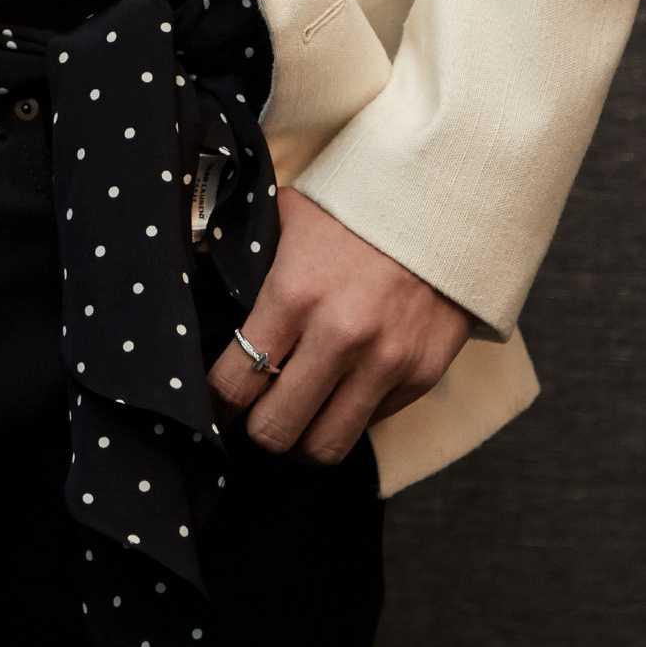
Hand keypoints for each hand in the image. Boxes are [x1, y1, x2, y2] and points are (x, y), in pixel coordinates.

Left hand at [205, 187, 475, 466]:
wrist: (442, 202)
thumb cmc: (355, 208)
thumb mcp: (289, 218)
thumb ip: (250, 259)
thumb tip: (203, 278)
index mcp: (293, 294)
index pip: (235, 382)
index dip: (218, 401)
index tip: (217, 402)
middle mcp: (339, 337)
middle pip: (275, 429)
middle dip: (258, 429)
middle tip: (256, 416)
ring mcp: (384, 362)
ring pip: (325, 445)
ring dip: (304, 439)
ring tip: (298, 419)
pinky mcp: (421, 376)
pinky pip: (371, 422)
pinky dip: (352, 415)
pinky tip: (344, 390)